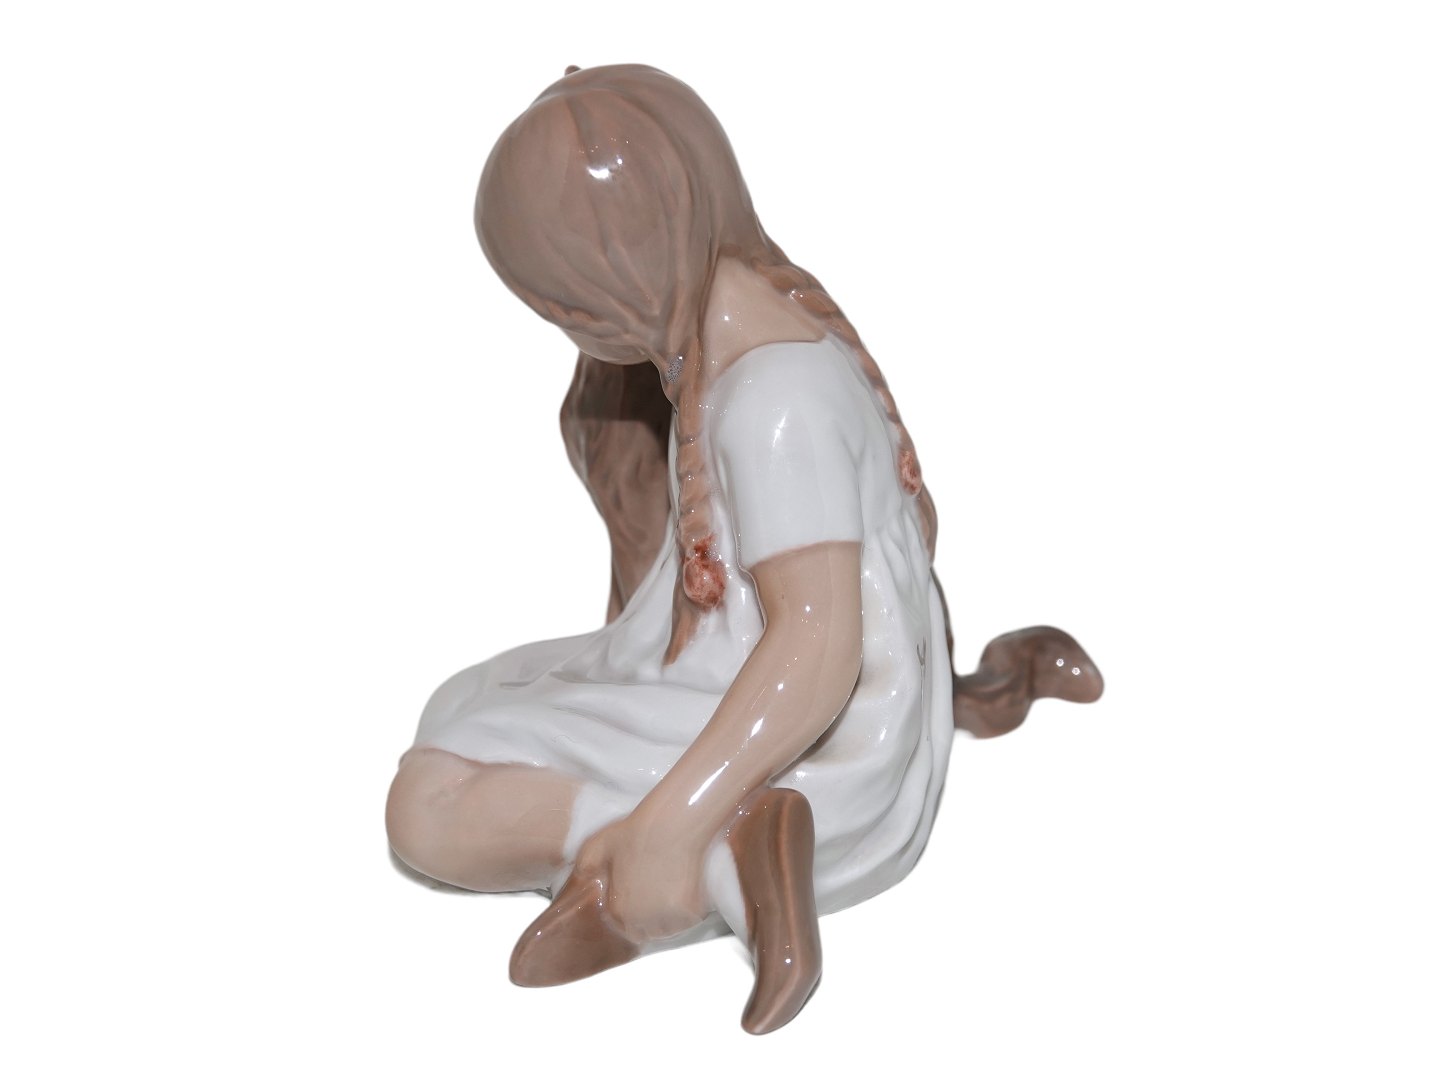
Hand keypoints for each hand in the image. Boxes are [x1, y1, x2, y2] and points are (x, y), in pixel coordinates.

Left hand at [573, 815, 707, 942]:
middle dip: (653, 919)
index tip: (642, 898)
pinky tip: (686, 890)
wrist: (672, 824)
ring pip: (671, 929)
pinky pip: (691, 919)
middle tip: (659, 895)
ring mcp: (668, 917)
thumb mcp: (599, 845)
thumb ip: (585, 866)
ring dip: (671, 918)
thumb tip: (581, 879)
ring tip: (673, 893)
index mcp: (619, 910)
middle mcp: (642, 920)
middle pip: (649, 932)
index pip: (627, 928)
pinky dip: (690, 910)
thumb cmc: (637, 831)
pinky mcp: (691, 910)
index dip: (635, 914)